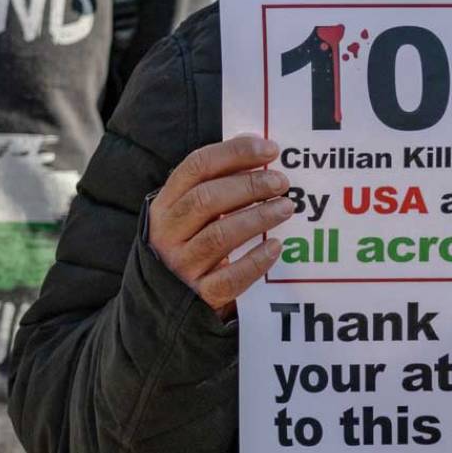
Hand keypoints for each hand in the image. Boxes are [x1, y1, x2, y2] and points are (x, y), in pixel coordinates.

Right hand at [148, 134, 291, 319]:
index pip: (197, 166)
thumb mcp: (192, 212)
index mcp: (166, 204)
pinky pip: (229, 278)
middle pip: (206, 199)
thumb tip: (261, 149)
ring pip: (218, 236)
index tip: (271, 150)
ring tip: (286, 208)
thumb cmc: (190, 244)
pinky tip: (275, 247)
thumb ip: (219, 182)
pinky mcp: (198, 296)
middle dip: (249, 185)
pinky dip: (255, 261)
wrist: (165, 303)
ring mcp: (181, 265)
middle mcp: (168, 233)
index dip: (235, 153)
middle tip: (281, 182)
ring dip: (257, 218)